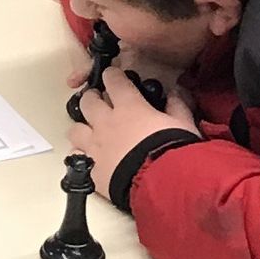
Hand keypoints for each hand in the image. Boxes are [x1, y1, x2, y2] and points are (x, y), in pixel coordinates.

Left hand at [70, 75, 199, 196]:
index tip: (112, 75)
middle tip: (99, 101)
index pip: (113, 81)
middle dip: (91, 98)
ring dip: (82, 127)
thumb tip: (173, 94)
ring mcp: (94, 146)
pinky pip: (76, 156)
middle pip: (87, 101)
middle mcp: (106, 122)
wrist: (162, 183)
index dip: (112, 75)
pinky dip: (81, 154)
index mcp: (129, 107)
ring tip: (91, 131)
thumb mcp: (184, 125)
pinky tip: (89, 157)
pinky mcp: (90, 167)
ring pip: (75, 128)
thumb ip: (177, 106)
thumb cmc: (175, 150)